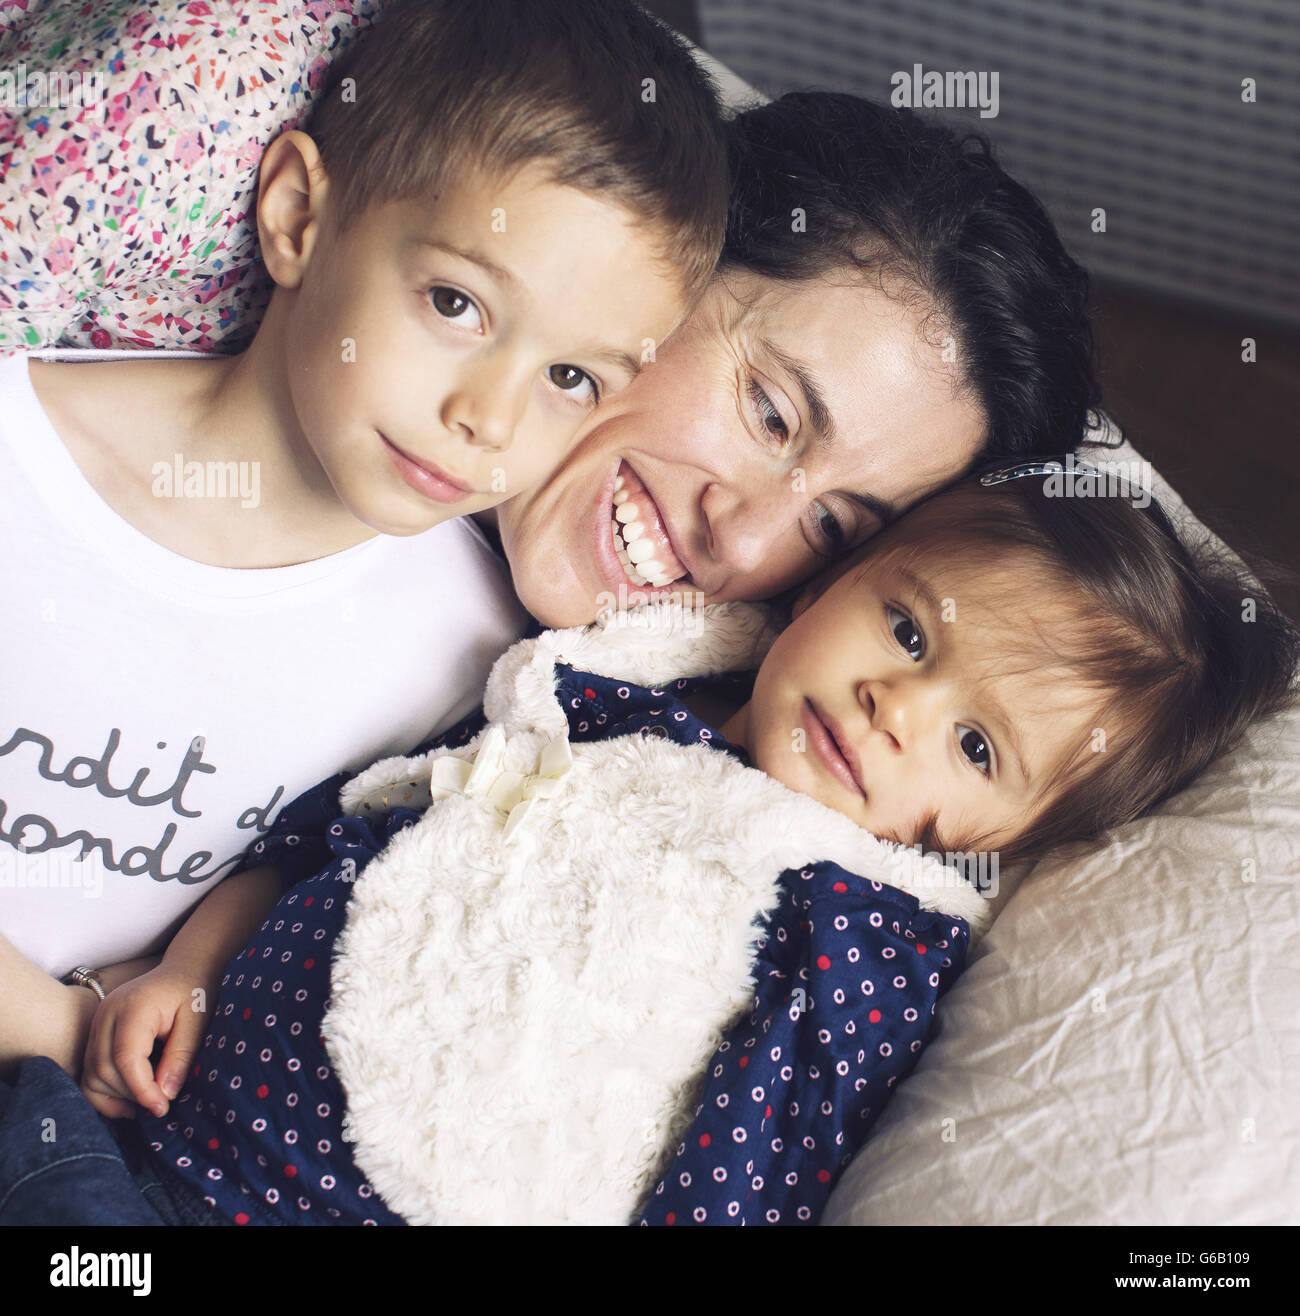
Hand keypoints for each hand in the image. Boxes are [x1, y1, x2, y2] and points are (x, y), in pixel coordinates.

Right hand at [79, 964, 211, 1118]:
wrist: (183, 969)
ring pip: (92, 1074)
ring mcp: (97, 1023)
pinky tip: (129, 1101)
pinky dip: (104, 1091)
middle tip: (160, 1105)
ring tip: (147, 1103)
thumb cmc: (193, 993)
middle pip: (104, 1069)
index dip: (141, 1090)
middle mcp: (107, 1014)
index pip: (125, 1058)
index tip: (162, 1108)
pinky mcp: (96, 1033)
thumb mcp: (197, 1022)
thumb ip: (180, 1057)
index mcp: (134, 1007)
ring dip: (116, 1096)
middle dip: (131, 1095)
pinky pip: (89, 1071)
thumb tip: (164, 1095)